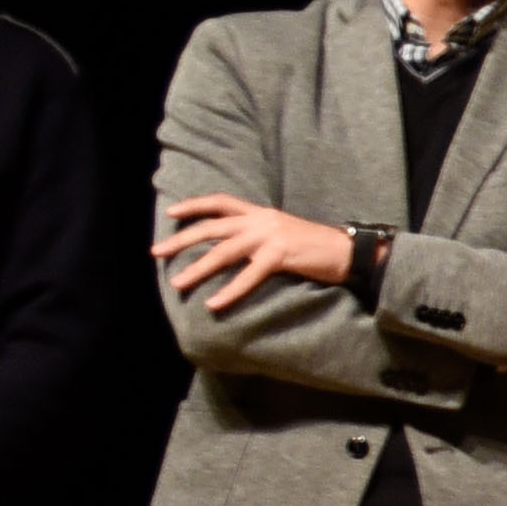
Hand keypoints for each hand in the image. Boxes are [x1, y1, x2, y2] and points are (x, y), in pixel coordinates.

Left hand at [156, 194, 352, 311]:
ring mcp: (271, 236)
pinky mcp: (281, 254)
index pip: (221, 202)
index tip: (171, 212)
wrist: (349, 252)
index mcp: (261, 213)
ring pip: (224, 251)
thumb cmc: (317, 248)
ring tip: (178, 283)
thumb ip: (259, 236)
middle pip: (212, 227)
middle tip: (157, 252)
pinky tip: (215, 303)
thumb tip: (235, 250)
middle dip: (182, 240)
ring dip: (198, 269)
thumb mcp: (283, 233)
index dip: (194, 206)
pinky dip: (230, 290)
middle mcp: (261, 220)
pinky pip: (249, 275)